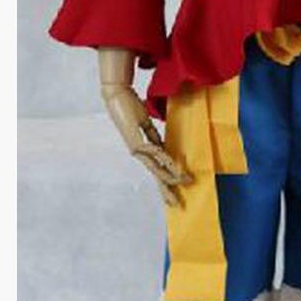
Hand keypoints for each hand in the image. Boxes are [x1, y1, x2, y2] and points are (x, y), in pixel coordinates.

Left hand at [101, 85, 192, 206]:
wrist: (117, 96)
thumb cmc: (129, 106)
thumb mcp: (146, 123)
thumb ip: (154, 136)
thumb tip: (163, 147)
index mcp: (142, 148)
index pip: (157, 168)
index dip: (167, 180)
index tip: (176, 190)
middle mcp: (138, 152)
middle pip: (155, 175)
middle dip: (166, 189)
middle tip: (175, 204)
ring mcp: (136, 148)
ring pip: (155, 168)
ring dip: (170, 176)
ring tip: (182, 182)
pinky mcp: (135, 142)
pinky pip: (154, 152)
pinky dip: (165, 159)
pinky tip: (173, 165)